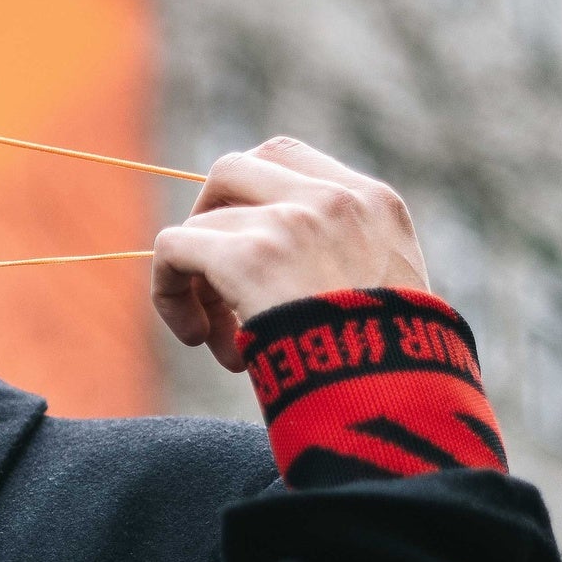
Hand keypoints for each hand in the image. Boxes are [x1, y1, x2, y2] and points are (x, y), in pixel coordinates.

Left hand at [152, 137, 427, 371]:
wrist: (394, 400)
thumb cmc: (392, 372)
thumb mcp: (389, 297)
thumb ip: (346, 265)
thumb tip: (285, 280)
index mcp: (375, 204)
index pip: (286, 162)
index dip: (251, 203)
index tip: (252, 256)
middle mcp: (335, 200)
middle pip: (234, 171)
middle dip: (214, 224)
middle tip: (219, 286)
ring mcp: (291, 221)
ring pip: (203, 222)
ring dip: (199, 282)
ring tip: (222, 343)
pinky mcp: (249, 256)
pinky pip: (173, 247)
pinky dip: (168, 289)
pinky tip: (195, 335)